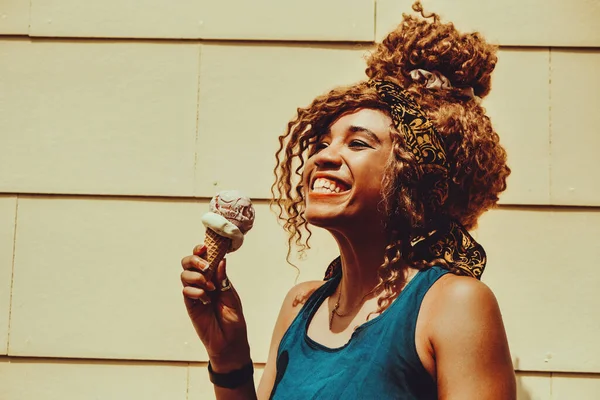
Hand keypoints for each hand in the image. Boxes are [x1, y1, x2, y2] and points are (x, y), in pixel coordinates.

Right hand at [181, 244, 250, 371]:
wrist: (229, 342)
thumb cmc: (233, 320)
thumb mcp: (231, 297)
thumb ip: (224, 279)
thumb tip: (221, 259)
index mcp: (216, 278)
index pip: (205, 259)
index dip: (201, 250)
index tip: (203, 247)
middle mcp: (204, 283)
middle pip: (189, 263)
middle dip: (194, 260)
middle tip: (205, 266)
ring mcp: (196, 293)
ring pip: (185, 275)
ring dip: (196, 277)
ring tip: (209, 287)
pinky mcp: (190, 304)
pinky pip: (186, 291)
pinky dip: (196, 291)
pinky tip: (205, 300)